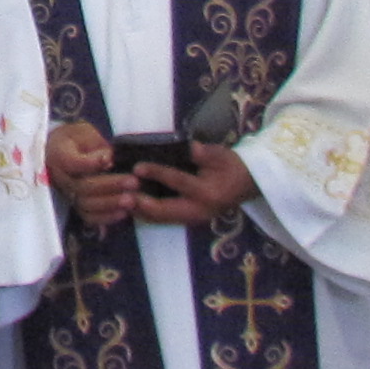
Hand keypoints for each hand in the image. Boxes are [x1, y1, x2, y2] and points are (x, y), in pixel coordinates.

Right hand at [46, 119, 135, 226]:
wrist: (65, 150)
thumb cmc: (78, 139)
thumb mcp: (85, 132)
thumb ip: (95, 144)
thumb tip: (108, 159)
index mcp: (59, 154)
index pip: (72, 163)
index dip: (91, 164)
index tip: (110, 160)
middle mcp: (59, 177)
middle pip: (81, 186)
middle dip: (110, 186)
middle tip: (133, 182)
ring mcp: (67, 193)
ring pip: (85, 204)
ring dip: (110, 203)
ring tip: (132, 200)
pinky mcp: (76, 205)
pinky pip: (88, 216)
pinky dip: (106, 217)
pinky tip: (124, 213)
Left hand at [133, 145, 256, 226]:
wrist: (248, 183)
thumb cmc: (232, 165)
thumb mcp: (220, 154)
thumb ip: (203, 152)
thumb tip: (188, 147)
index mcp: (207, 192)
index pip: (177, 181)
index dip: (156, 173)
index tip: (137, 167)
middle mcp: (200, 210)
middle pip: (165, 211)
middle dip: (142, 204)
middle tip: (122, 196)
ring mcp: (195, 219)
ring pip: (163, 219)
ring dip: (141, 212)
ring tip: (121, 202)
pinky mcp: (191, 221)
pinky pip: (166, 220)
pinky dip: (149, 214)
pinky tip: (134, 208)